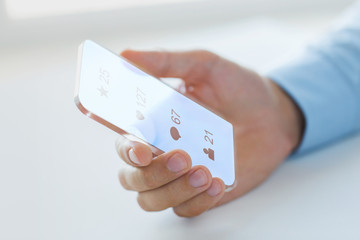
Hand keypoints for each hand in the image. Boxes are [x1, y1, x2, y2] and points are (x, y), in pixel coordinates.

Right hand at [116, 50, 303, 216]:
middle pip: (132, 178)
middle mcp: (162, 152)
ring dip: (173, 190)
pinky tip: (218, 182)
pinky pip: (186, 209)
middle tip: (180, 156)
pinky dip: (198, 201)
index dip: (125, 149)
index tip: (139, 148)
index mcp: (155, 123)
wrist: (274, 113)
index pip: (125, 142)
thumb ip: (167, 62)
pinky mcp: (203, 192)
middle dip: (150, 174)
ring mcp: (181, 175)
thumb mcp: (204, 66)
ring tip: (204, 171)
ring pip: (153, 199)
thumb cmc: (237, 88)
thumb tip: (126, 55)